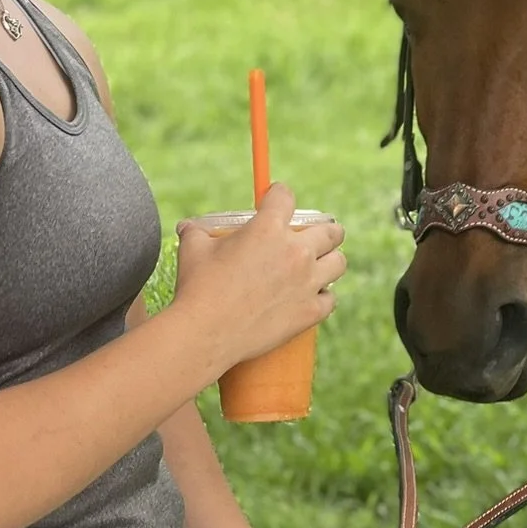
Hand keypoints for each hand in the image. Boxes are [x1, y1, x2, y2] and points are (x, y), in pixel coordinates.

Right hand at [173, 184, 345, 384]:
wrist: (207, 333)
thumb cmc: (198, 287)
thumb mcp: (193, 249)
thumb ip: (196, 231)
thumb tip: (187, 226)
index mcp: (268, 228)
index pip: (286, 196)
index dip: (280, 194)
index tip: (277, 200)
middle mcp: (296, 252)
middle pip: (331, 231)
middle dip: (324, 230)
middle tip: (315, 236)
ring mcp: (307, 283)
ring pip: (339, 262)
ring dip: (330, 261)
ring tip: (320, 265)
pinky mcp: (310, 312)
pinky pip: (331, 299)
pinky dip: (323, 297)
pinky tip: (314, 296)